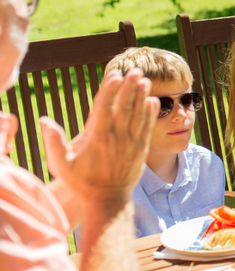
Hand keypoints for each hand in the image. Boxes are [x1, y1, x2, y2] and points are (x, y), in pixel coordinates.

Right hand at [42, 69, 157, 203]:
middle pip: (125, 107)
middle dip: (130, 87)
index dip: (110, 90)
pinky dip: (150, 113)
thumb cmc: (82, 182)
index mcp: (97, 138)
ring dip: (142, 96)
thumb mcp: (61, 166)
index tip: (114, 75)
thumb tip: (45, 120)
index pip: (104, 108)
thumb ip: (53, 143)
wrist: (107, 200)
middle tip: (134, 70)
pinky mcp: (141, 149)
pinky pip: (147, 127)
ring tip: (144, 80)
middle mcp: (116, 138)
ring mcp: (131, 143)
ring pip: (138, 115)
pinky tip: (153, 101)